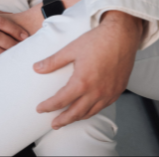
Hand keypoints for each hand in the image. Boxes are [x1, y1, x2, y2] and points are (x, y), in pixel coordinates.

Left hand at [34, 11, 143, 129]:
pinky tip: (88, 109)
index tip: (40, 109)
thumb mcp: (71, 49)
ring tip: (69, 119)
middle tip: (54, 124)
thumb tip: (36, 68)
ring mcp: (108, 93)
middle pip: (75, 113)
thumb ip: (53, 61)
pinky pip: (103, 106)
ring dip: (77, 117)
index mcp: (82, 82)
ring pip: (90, 112)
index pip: (60, 101)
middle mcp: (96, 92)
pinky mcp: (118, 90)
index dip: (48, 106)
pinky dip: (92, 111)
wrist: (122, 35)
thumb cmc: (97, 40)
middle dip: (63, 120)